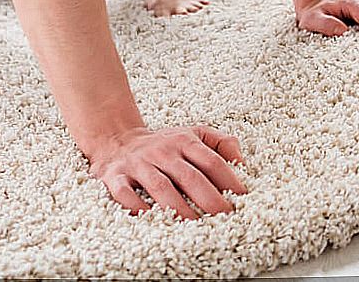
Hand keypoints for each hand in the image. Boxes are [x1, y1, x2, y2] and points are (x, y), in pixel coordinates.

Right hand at [86, 124, 247, 218]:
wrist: (118, 139)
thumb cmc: (165, 144)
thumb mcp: (194, 133)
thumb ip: (221, 143)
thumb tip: (242, 163)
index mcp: (184, 141)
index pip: (211, 161)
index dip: (229, 180)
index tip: (242, 200)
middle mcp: (162, 151)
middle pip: (189, 176)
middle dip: (209, 199)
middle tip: (224, 218)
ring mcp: (139, 164)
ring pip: (160, 187)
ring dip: (179, 209)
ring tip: (195, 226)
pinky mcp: (115, 177)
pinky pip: (126, 194)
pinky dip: (138, 208)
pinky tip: (153, 221)